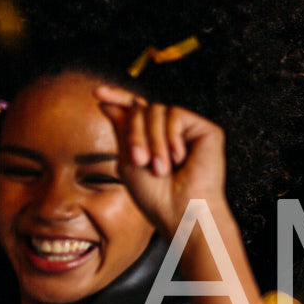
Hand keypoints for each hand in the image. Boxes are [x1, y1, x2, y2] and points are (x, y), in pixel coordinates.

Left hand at [94, 84, 228, 238]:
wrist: (182, 210)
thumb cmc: (155, 196)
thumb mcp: (127, 160)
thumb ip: (121, 130)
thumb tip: (106, 101)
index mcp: (152, 138)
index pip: (136, 109)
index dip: (117, 97)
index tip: (96, 92)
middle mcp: (171, 132)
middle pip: (142, 109)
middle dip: (134, 133)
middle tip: (138, 161)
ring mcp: (189, 131)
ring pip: (157, 110)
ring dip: (152, 139)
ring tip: (160, 167)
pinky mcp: (207, 130)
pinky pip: (176, 114)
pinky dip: (171, 135)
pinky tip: (179, 156)